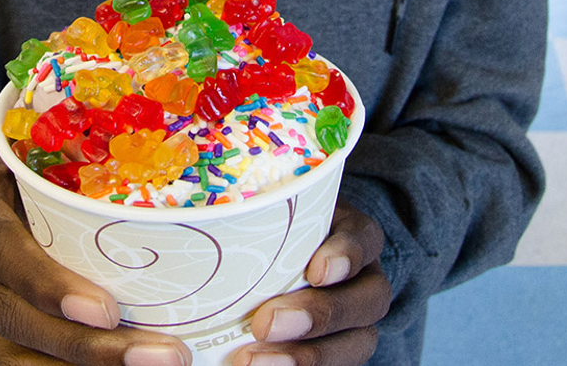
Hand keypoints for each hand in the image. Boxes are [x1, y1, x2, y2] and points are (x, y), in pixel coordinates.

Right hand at [0, 153, 190, 365]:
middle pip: (9, 313)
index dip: (49, 285)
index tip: (108, 311)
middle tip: (159, 354)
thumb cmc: (27, 166)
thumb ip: (81, 170)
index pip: (0, 246)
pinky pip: (17, 362)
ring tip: (152, 364)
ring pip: (11, 352)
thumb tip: (157, 190)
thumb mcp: (43, 153)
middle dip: (84, 345)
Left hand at [229, 203, 389, 365]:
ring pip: (358, 342)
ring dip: (307, 356)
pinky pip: (335, 365)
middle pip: (370, 298)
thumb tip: (197, 222)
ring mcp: (357, 318)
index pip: (363, 238)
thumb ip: (246, 222)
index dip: (347, 255)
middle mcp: (363, 277)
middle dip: (320, 315)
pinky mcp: (340, 347)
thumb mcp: (264, 216)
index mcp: (350, 234)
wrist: (265, 269)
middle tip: (265, 324)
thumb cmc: (264, 232)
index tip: (317, 271)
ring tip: (252, 360)